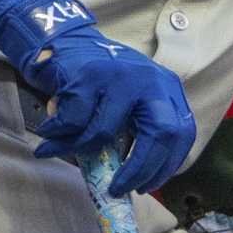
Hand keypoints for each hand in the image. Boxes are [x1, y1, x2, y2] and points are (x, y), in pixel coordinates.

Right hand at [21, 12, 195, 200]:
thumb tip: (131, 184)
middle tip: (118, 188)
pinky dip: (59, 134)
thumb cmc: (99, 85)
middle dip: (139, 168)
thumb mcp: (129, 104)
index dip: (166, 166)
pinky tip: (50, 133)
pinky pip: (75, 120)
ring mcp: (121, 75)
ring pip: (105, 131)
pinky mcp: (90, 74)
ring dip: (80, 148)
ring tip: (61, 150)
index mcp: (166, 89)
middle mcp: (150, 79)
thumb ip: (136, 133)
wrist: (66, 44)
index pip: (182, 133)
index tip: (145, 187)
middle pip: (161, 133)